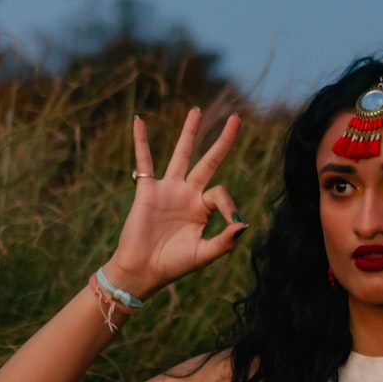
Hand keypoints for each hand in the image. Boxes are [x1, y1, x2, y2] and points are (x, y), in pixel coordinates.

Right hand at [103, 108, 246, 297]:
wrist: (142, 270)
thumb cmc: (174, 265)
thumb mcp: (204, 254)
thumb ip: (225, 242)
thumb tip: (243, 225)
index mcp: (204, 209)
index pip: (222, 193)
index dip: (230, 206)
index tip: (234, 222)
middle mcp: (189, 194)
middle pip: (209, 161)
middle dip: (223, 141)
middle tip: (236, 118)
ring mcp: (168, 189)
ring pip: (182, 155)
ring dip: (189, 133)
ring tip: (196, 111)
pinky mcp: (147, 190)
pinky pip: (144, 161)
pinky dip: (141, 142)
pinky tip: (139, 122)